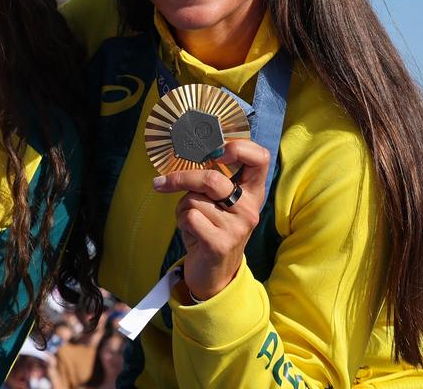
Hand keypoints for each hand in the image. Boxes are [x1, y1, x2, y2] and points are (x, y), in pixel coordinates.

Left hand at [153, 138, 269, 299]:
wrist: (215, 274)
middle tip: (162, 182)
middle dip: (182, 179)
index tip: (217, 151)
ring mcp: (237, 227)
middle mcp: (250, 208)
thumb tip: (188, 151)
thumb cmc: (212, 229)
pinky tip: (191, 233)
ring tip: (191, 221)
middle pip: (213, 179)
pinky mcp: (220, 244)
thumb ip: (213, 179)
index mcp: (253, 192)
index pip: (260, 158)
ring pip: (195, 199)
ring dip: (183, 208)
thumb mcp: (219, 202)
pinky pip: (190, 217)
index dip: (239, 147)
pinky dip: (182, 221)